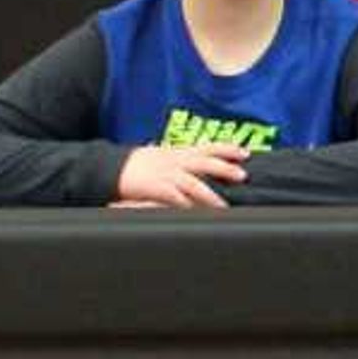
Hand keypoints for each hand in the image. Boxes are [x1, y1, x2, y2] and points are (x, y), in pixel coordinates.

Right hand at [114, 142, 244, 208]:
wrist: (112, 168)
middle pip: (205, 162)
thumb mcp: (164, 155)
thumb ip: (184, 158)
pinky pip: (172, 197)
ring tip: (223, 205)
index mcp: (179, 152)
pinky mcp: (154, 188)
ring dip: (209, 194)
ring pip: (192, 183)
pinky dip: (184, 204)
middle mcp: (175, 161)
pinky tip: (194, 211)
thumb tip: (203, 161)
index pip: (208, 147)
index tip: (245, 152)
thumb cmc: (140, 164)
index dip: (228, 149)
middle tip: (243, 175)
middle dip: (225, 168)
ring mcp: (165, 174)